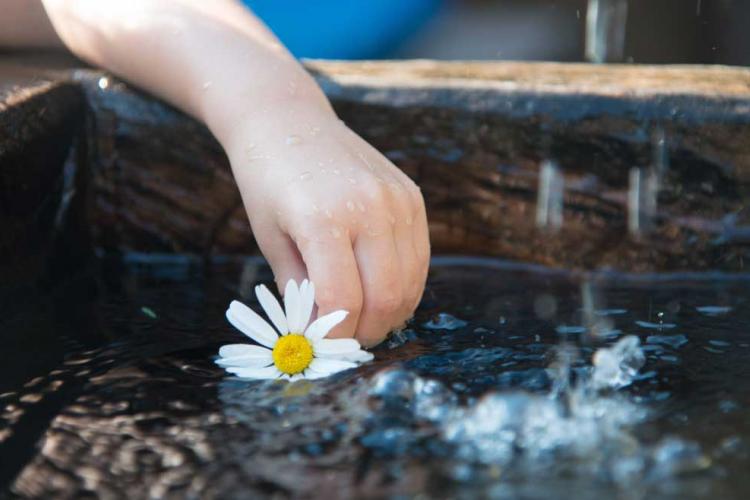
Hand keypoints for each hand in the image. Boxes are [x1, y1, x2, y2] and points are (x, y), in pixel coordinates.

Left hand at [225, 108, 429, 346]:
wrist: (288, 120)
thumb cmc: (267, 181)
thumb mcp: (271, 239)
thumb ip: (300, 289)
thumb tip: (321, 333)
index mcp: (324, 218)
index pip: (343, 300)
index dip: (335, 334)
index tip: (324, 346)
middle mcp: (370, 207)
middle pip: (386, 297)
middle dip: (368, 332)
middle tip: (348, 343)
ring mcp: (398, 200)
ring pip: (410, 282)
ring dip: (391, 313)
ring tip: (365, 320)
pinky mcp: (412, 196)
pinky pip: (419, 258)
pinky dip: (405, 284)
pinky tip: (381, 290)